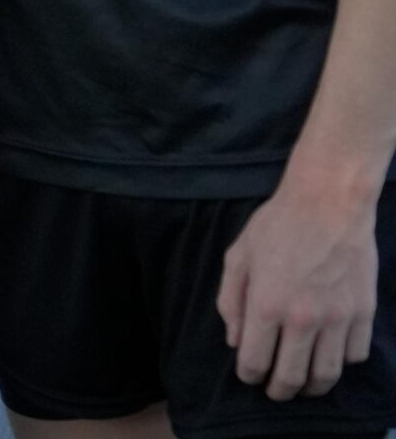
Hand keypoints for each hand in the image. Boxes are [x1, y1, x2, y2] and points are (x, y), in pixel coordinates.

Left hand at [219, 173, 379, 398]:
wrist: (328, 203)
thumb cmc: (277, 226)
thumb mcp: (238, 256)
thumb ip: (231, 301)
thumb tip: (235, 341)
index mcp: (267, 305)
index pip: (256, 361)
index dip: (249, 375)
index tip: (249, 376)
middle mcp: (303, 319)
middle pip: (293, 377)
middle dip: (280, 391)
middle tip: (276, 391)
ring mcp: (338, 318)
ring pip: (327, 374)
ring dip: (313, 386)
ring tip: (304, 384)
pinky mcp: (364, 313)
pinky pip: (354, 356)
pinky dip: (342, 363)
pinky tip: (330, 356)